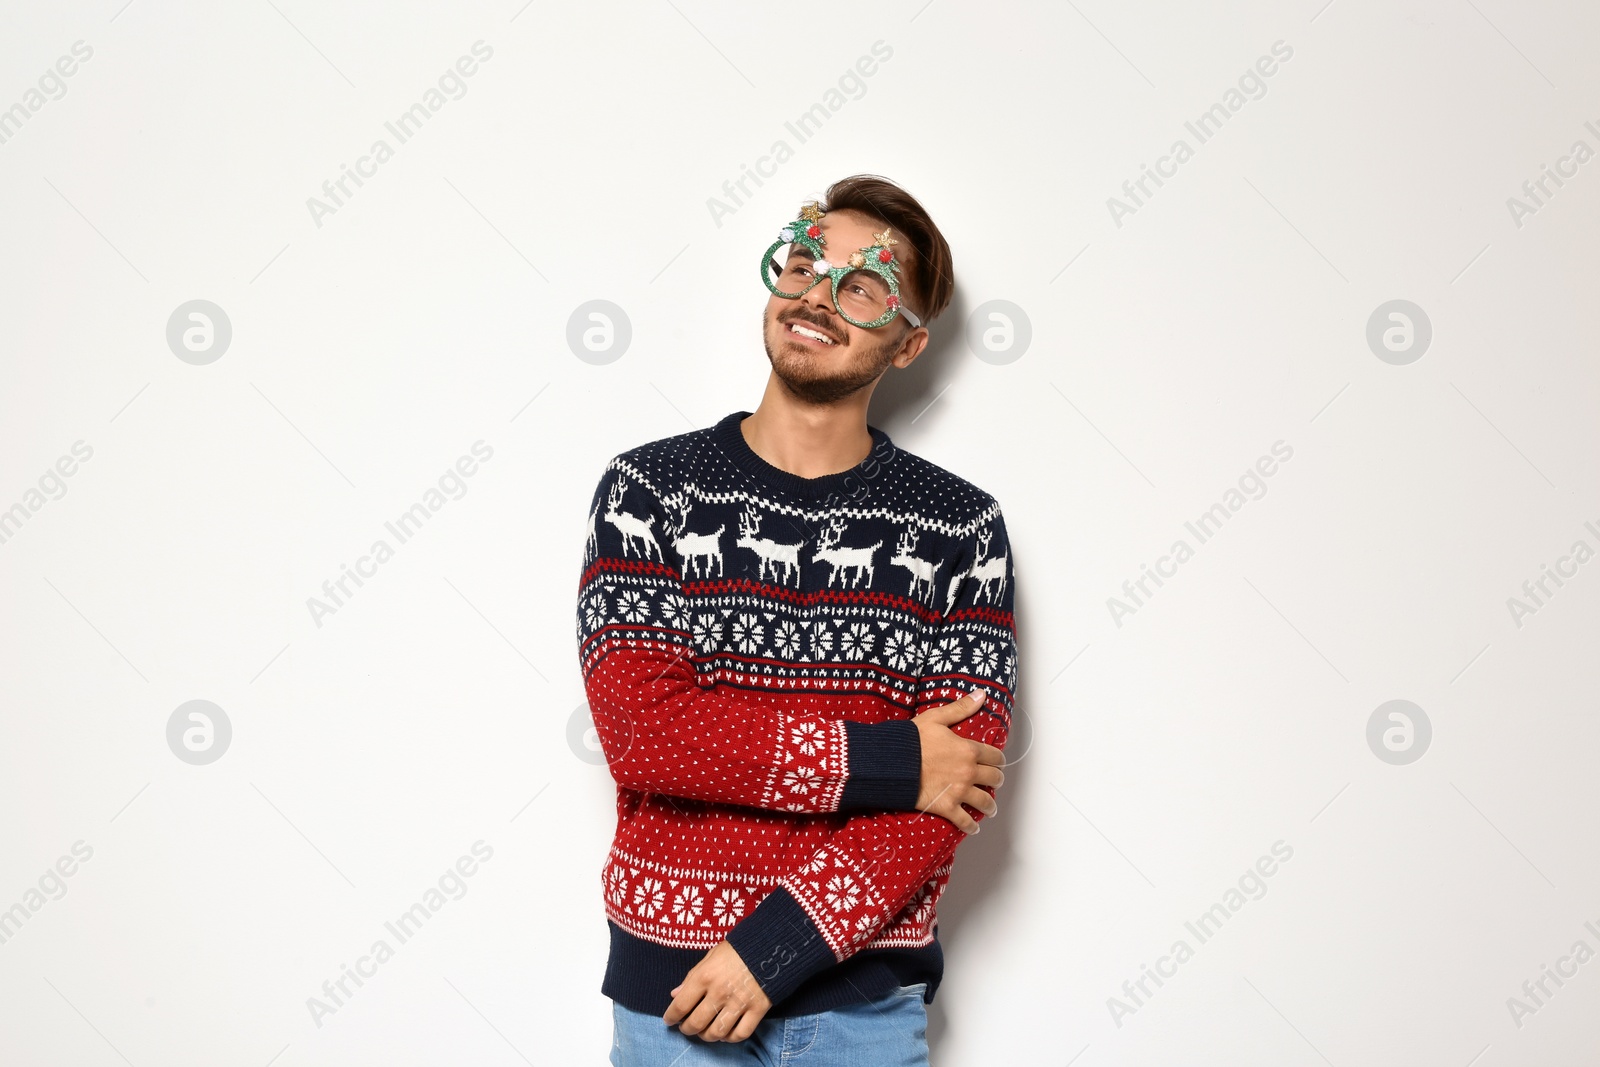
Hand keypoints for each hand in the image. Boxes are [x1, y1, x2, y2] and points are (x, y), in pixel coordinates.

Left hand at [662, 939, 772, 1041]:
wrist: (772, 945)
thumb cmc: (738, 949)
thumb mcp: (711, 956)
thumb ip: (692, 976)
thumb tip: (675, 995)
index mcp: (705, 976)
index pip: (681, 1005)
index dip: (671, 1017)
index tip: (669, 1020)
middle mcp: (720, 992)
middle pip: (696, 1023)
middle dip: (687, 1029)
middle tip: (686, 1027)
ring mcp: (739, 1002)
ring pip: (716, 1033)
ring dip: (707, 1036)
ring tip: (705, 1032)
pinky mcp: (757, 1009)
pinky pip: (740, 1034)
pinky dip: (730, 1038)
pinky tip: (726, 1033)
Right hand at [912, 689, 1005, 833]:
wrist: (892, 763)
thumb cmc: (911, 740)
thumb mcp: (936, 718)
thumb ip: (961, 708)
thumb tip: (981, 695)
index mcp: (968, 750)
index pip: (995, 756)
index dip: (998, 760)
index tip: (997, 762)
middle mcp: (968, 771)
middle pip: (994, 779)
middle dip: (996, 780)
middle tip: (993, 782)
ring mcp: (959, 791)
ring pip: (984, 802)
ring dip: (990, 805)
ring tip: (990, 808)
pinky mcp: (946, 807)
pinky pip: (964, 821)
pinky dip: (971, 826)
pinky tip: (973, 827)